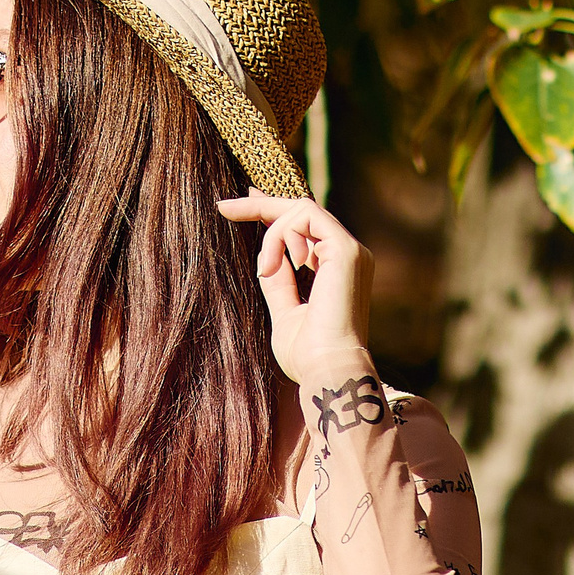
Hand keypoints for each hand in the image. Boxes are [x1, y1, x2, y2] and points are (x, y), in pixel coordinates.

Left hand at [216, 191, 373, 380]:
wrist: (325, 369)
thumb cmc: (306, 353)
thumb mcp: (284, 311)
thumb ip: (278, 281)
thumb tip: (265, 258)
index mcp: (336, 267)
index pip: (306, 225)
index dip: (272, 210)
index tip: (237, 206)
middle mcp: (348, 253)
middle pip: (302, 209)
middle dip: (260, 204)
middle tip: (223, 208)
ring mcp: (351, 250)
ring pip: (301, 210)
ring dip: (271, 236)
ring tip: (265, 271)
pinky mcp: (346, 250)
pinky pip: (305, 218)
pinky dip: (280, 236)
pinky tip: (271, 267)